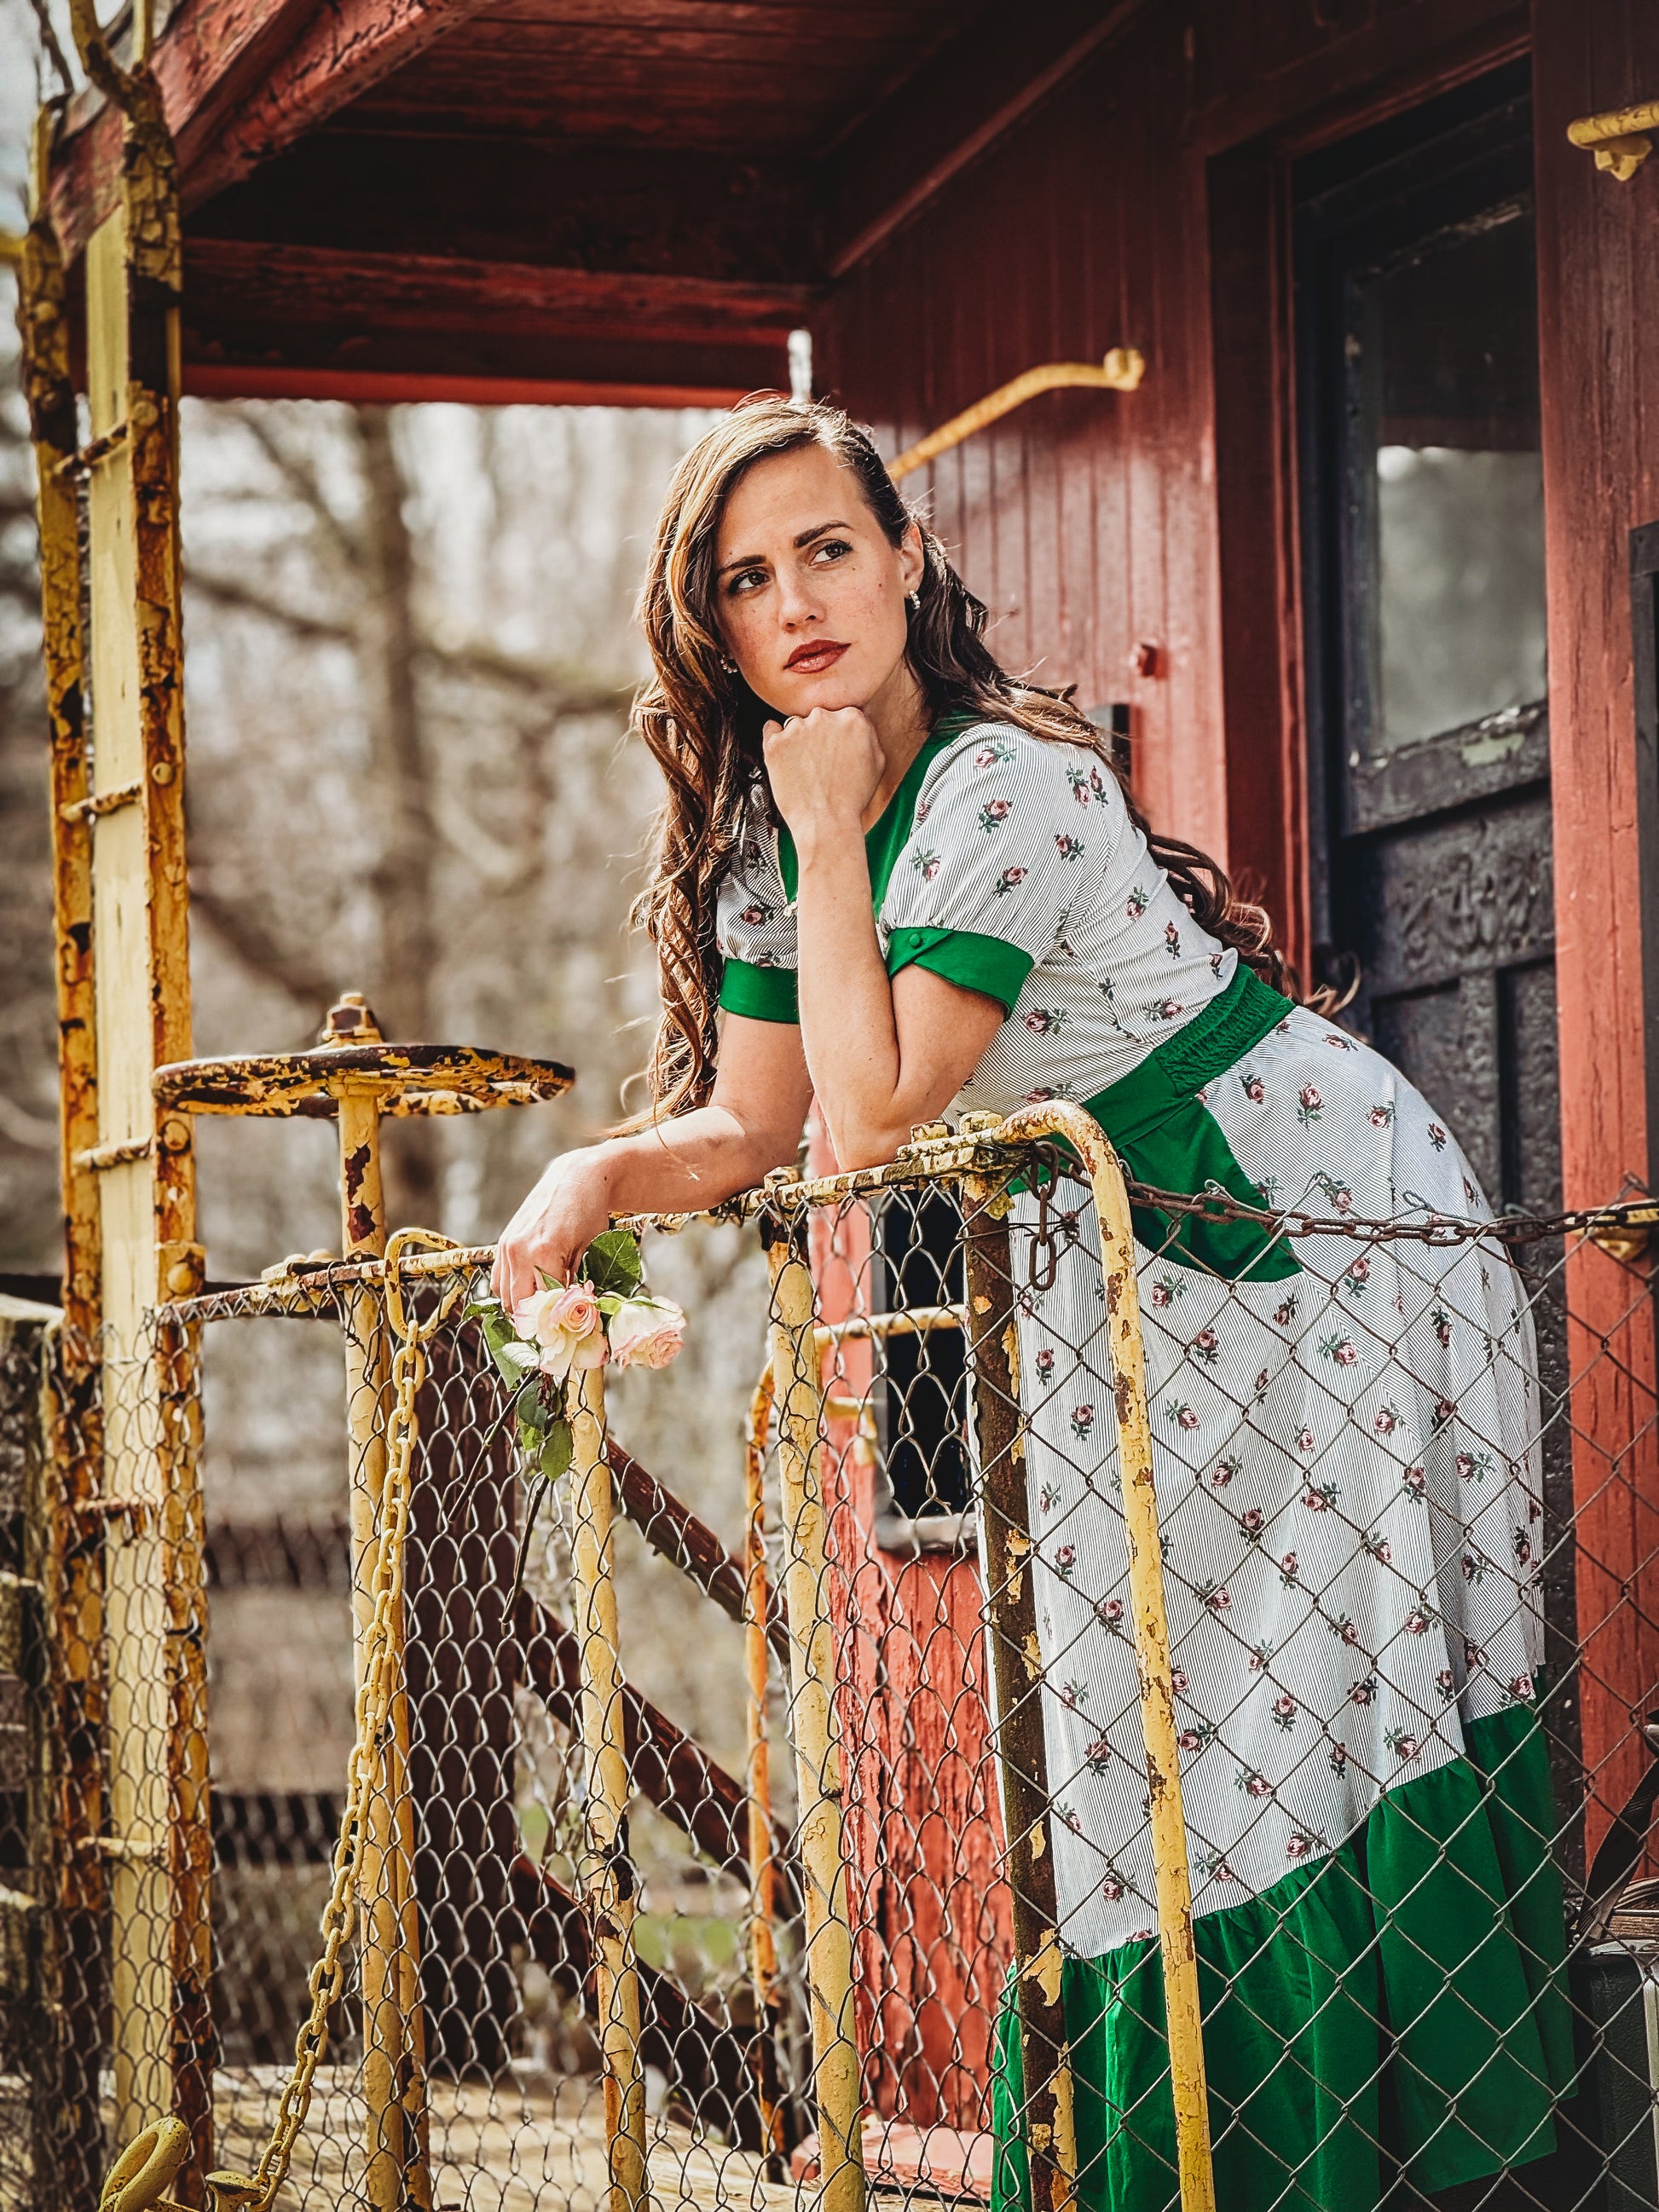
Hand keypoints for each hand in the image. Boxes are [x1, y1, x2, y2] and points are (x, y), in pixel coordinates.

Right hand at [490, 1145, 615, 1313]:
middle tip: (553, 1327)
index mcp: (543, 1254)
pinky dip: (510, 1290)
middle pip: (518, 1305)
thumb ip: (575, 1284)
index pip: (543, 1305)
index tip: (564, 1331)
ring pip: (504, 1295)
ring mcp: (507, 1246)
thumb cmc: (590, 1212)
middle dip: (535, 1320)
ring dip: (521, 1307)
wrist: (577, 1178)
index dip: (554, 1322)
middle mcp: (519, 1251)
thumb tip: (571, 1314)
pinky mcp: (503, 1242)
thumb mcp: (589, 1251)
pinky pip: (498, 1278)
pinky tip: (530, 1291)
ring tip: (543, 1311)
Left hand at [762, 705, 882, 844]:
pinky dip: (776, 742)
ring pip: (795, 725)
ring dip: (798, 741)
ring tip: (806, 769)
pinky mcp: (775, 743)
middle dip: (819, 735)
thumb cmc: (852, 800)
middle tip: (822, 763)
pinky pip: (770, 730)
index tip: (836, 749)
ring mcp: (797, 729)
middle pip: (817, 717)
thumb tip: (859, 723)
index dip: (838, 735)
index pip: (840, 715)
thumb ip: (869, 735)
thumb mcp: (878, 763)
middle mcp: (824, 717)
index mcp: (852, 718)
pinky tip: (786, 760)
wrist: (827, 824)